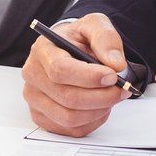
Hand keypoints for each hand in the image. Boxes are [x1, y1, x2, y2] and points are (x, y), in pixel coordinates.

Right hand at [20, 13, 129, 136]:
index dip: (89, 77)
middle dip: (101, 97)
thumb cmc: (79, 39)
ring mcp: (35, 99)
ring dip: (98, 110)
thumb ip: (106, 39)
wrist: (69, 50)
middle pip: (67, 98)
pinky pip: (71, 129)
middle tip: (122, 90)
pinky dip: (92, 121)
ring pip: (70, 117)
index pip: (60, 70)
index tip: (113, 76)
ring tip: (111, 97)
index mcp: (42, 49)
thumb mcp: (95, 26)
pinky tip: (99, 106)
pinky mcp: (42, 117)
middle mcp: (33, 75)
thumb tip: (115, 64)